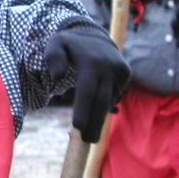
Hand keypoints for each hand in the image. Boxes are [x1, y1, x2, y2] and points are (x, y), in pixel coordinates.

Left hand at [45, 21, 129, 142]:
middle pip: (101, 101)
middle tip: (87, 142)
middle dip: (93, 123)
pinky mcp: (126, 74)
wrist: (93, 36)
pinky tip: (95, 117)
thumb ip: (53, 58)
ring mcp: (120, 71)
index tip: (78, 128)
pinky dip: (104, 107)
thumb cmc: (68, 45)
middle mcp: (109, 67)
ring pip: (108, 101)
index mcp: (91, 62)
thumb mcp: (54, 45)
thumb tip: (58, 76)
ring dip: (99, 119)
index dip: (84, 110)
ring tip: (90, 136)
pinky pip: (113, 96)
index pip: (88, 90)